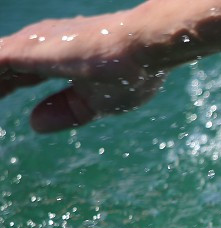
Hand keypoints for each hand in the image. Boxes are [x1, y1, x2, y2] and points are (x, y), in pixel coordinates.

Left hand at [0, 12, 163, 132]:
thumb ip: (65, 111)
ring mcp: (28, 45)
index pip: (17, 75)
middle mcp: (38, 45)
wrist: (142, 47)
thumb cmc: (131, 72)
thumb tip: (33, 124)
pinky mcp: (22, 51)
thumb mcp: (95, 103)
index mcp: (56, 57)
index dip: (4, 90)